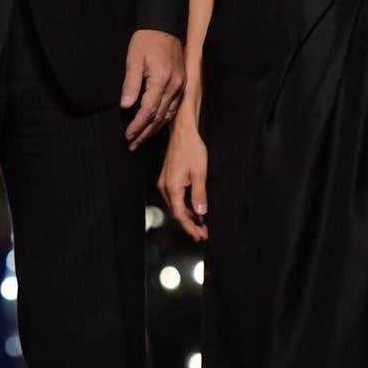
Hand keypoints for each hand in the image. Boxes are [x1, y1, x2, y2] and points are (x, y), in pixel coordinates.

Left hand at [121, 29, 184, 148]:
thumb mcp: (133, 59)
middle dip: (145, 132)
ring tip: (141, 140)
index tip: (127, 135)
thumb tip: (126, 107)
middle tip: (132, 144)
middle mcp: (175, 86)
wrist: (164, 26)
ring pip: (168, 115)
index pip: (148, 110)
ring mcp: (181, 86)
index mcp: (162, 79)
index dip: (137, 125)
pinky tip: (155, 126)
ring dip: (154, 129)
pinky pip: (174, 108)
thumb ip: (130, 84)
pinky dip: (164, 119)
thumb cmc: (146, 41)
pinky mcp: (183, 85)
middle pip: (159, 117)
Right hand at [157, 119, 208, 240]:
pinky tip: (194, 210)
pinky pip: (175, 198)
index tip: (200, 236)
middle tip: (203, 234)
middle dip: (189, 225)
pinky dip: (185, 207)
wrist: (182, 132)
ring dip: (188, 217)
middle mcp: (164, 187)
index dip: (190, 227)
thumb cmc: (192, 149)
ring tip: (201, 225)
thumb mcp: (200, 173)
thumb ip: (199, 195)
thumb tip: (201, 214)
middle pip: (176, 212)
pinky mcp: (167, 179)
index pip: (180, 215)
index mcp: (172, 187)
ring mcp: (164, 183)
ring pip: (175, 206)